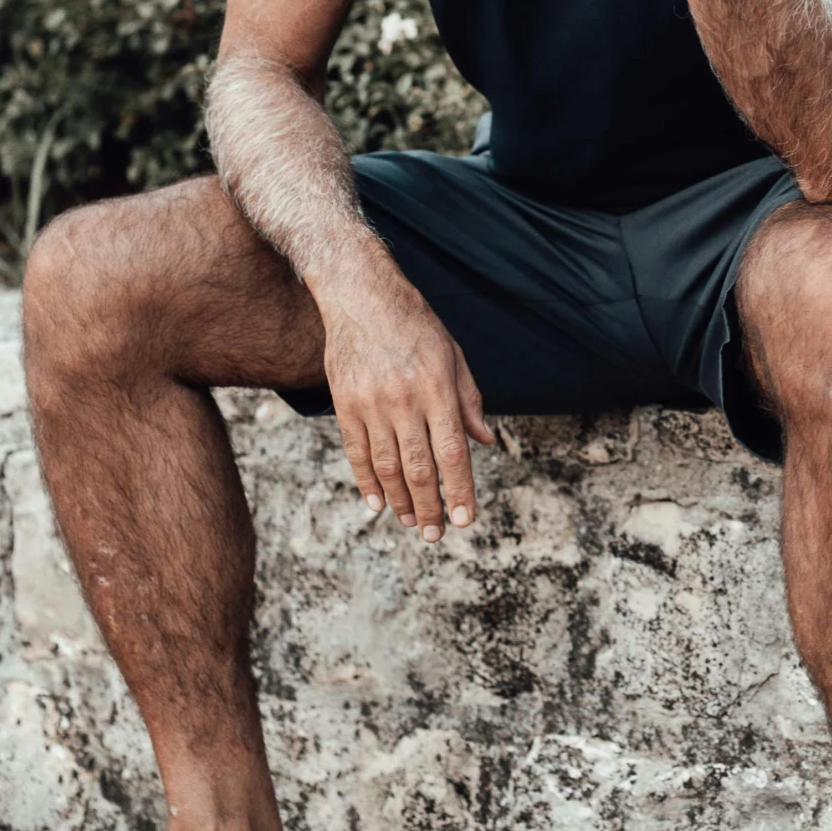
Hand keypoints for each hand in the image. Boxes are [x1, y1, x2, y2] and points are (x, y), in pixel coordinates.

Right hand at [317, 255, 493, 540]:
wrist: (361, 295)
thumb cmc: (415, 324)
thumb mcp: (452, 354)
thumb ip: (468, 401)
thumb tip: (486, 442)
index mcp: (437, 387)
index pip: (452, 451)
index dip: (458, 490)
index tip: (464, 520)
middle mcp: (404, 399)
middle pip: (418, 467)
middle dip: (429, 507)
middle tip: (434, 535)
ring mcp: (370, 403)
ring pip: (387, 467)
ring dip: (400, 501)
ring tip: (410, 523)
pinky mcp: (345, 403)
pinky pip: (356, 453)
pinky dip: (367, 482)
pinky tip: (378, 503)